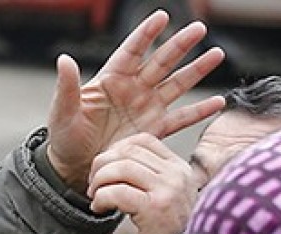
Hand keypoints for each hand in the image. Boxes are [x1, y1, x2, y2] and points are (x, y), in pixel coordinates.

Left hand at [45, 10, 225, 192]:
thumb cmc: (64, 139)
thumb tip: (64, 59)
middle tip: (199, 29)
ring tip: (217, 55)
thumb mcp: (63, 113)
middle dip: (180, 45)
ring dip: (196, 70)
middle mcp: (133, 90)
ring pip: (177, 85)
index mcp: (111, 79)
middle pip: (161, 62)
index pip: (132, 50)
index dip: (146, 34)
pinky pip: (181, 119)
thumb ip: (67, 87)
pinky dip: (199, 112)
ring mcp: (146, 109)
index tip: (162, 16)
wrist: (76, 169)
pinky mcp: (154, 130)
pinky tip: (218, 103)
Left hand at [89, 132, 195, 233]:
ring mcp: (168, 191)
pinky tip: (99, 209)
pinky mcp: (155, 208)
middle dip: (102, 165)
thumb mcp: (166, 198)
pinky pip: (117, 192)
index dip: (117, 149)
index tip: (104, 167)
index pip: (143, 141)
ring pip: (121, 169)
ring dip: (99, 182)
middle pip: (129, 152)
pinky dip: (101, 198)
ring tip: (94, 196)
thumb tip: (116, 159)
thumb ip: (150, 177)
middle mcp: (177, 176)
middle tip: (93, 184)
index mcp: (180, 169)